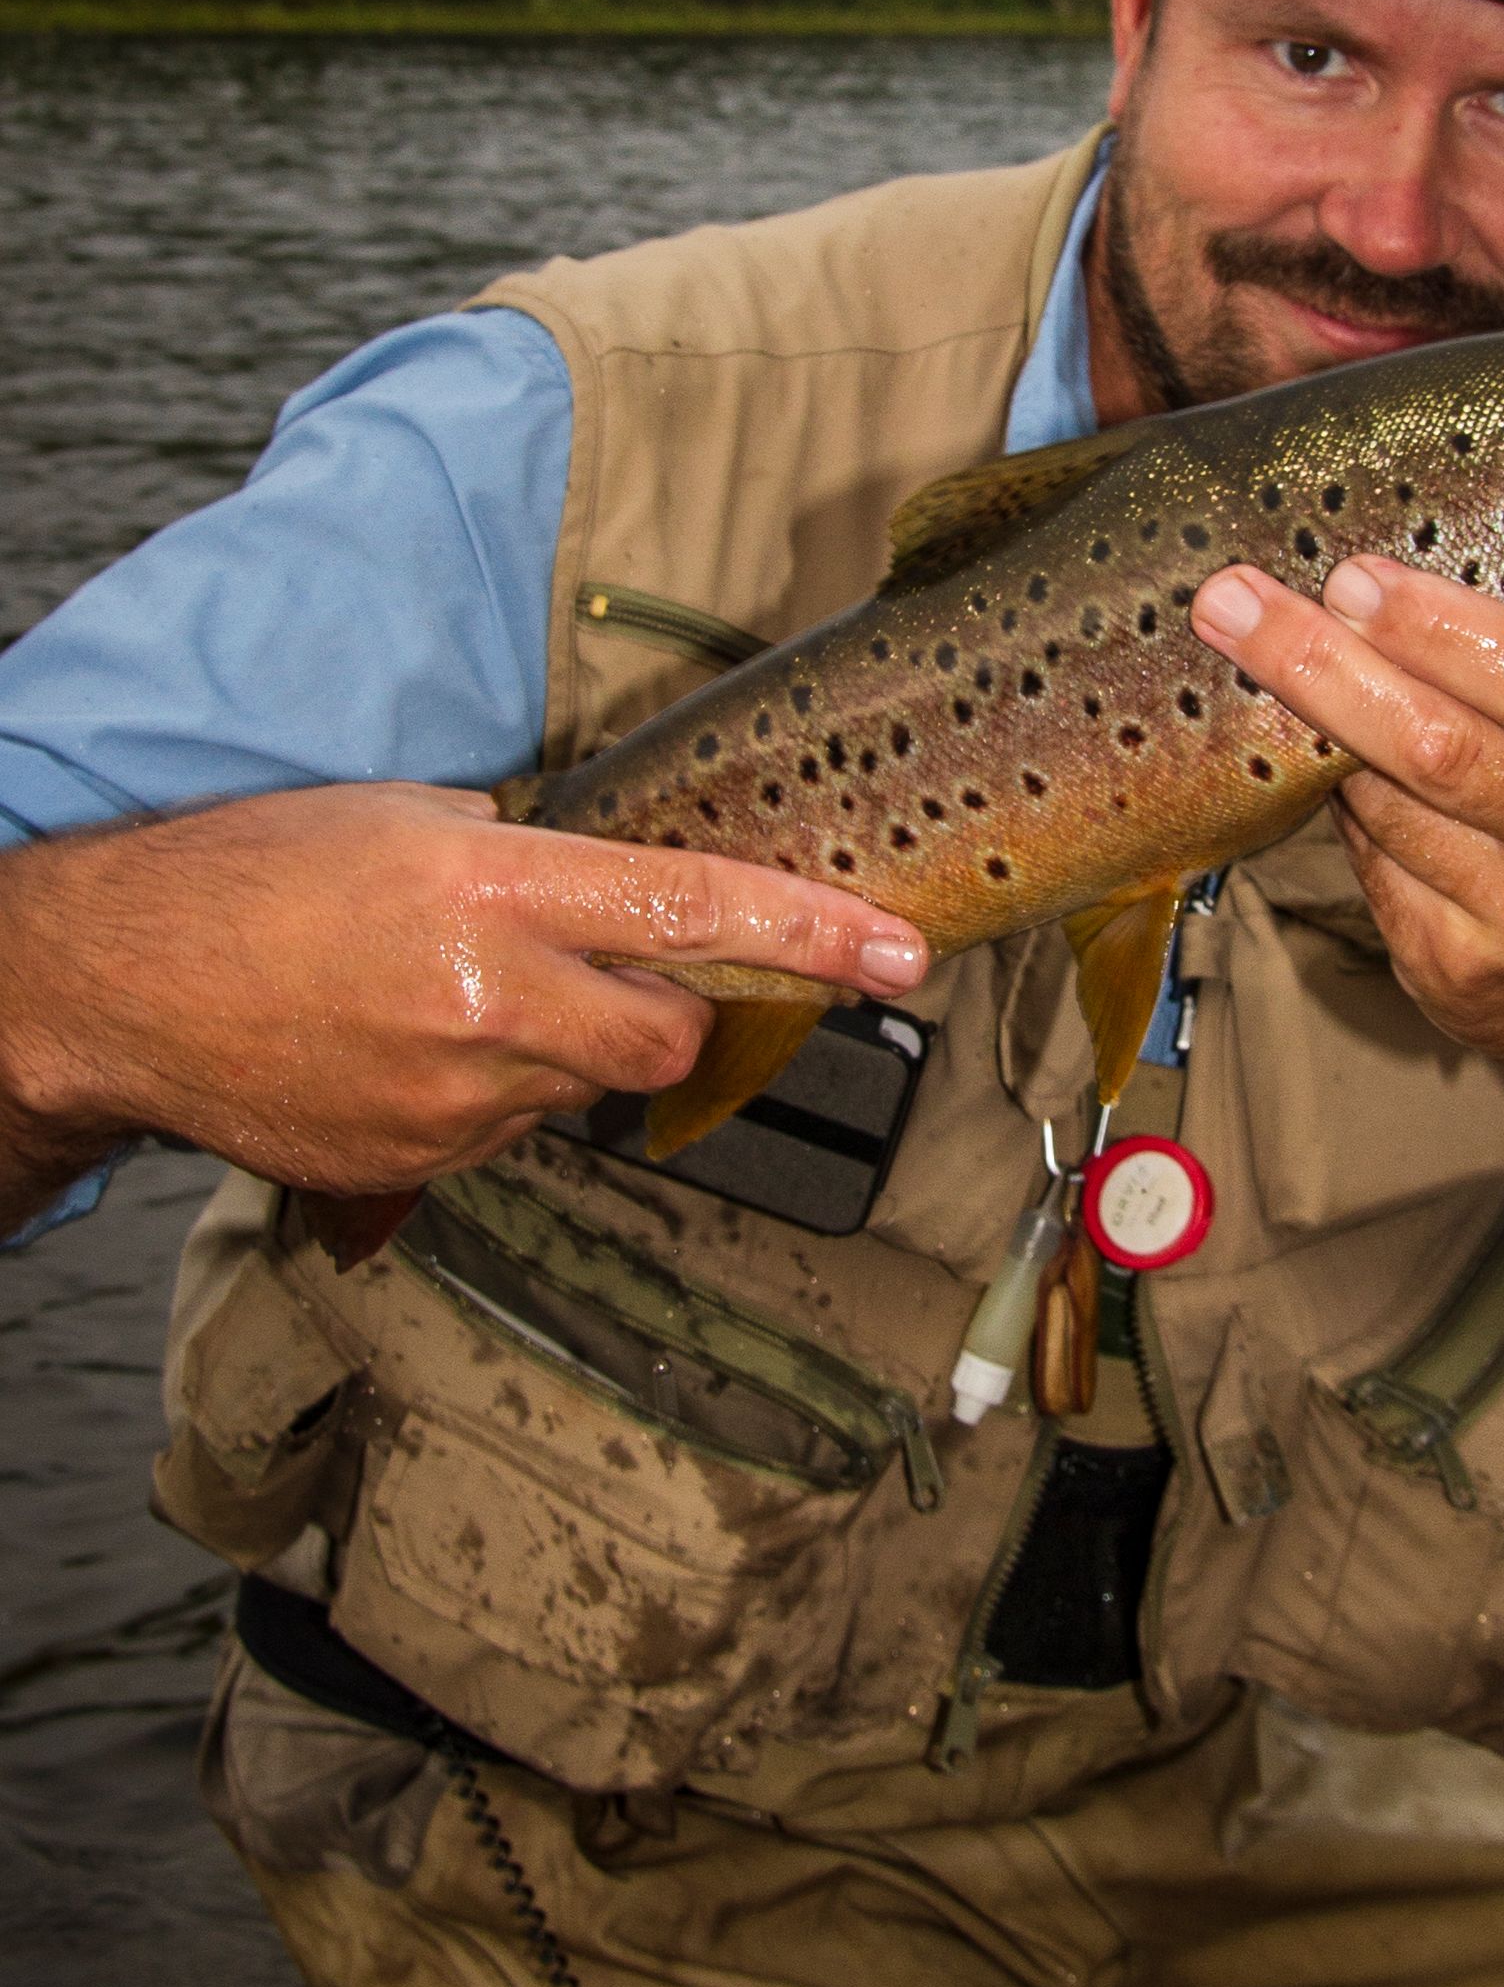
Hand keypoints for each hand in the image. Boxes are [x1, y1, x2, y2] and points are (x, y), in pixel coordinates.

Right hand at [0, 782, 927, 1228]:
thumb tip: (622, 895)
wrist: (118, 985)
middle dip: (667, 1009)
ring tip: (448, 1004)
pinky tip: (407, 1055)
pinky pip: (508, 1138)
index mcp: (495, 888)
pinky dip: (486, 1101)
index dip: (814, 933)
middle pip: (668, 1032)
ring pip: (585, 1089)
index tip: (903, 953)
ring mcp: (454, 1096)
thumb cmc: (254, 877)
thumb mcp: (408, 821)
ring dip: (556, 1052)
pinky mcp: (417, 1165)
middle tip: (592, 973)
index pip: (694, 908)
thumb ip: (532, 858)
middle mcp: (490, 998)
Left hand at [1191, 554, 1503, 1439]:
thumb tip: (1412, 576)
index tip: (1356, 578)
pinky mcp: (1461, 984)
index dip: (1436, 631)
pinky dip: (1354, 815)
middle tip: (1231, 603)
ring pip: (1386, 813)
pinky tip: (1346, 775)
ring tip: (1268, 659)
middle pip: (1433, 753)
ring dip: (1323, 735)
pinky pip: (1375, 874)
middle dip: (1319, 669)